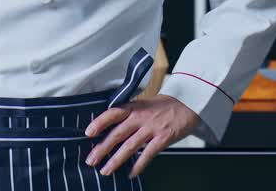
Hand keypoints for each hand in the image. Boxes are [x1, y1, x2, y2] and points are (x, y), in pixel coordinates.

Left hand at [83, 94, 200, 178]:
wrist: (189, 103)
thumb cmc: (164, 106)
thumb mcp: (143, 105)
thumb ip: (129, 115)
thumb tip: (110, 129)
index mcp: (134, 107)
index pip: (112, 113)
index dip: (99, 122)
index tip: (87, 133)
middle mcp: (140, 117)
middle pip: (117, 133)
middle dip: (102, 148)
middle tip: (91, 160)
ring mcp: (152, 128)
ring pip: (130, 146)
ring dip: (116, 160)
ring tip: (106, 170)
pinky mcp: (163, 138)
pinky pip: (148, 154)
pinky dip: (138, 165)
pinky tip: (130, 173)